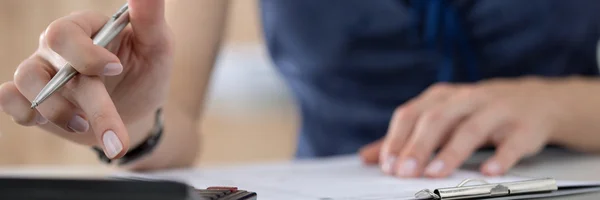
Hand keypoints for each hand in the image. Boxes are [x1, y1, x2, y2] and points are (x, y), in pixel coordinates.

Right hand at [0, 0, 172, 158]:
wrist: (136, 109)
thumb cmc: (146, 71)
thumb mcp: (157, 45)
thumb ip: (149, 18)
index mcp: (86, 28)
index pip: (66, 32)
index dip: (85, 54)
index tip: (116, 68)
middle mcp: (58, 47)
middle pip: (51, 65)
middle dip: (87, 101)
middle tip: (114, 134)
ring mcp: (43, 71)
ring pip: (26, 81)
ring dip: (56, 111)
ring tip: (84, 126)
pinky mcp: (33, 98)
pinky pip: (9, 99)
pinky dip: (22, 113)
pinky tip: (45, 122)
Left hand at [360, 77, 574, 177]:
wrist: (536, 100)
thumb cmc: (477, 111)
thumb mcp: (440, 117)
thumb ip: (405, 137)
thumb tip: (368, 157)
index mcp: (442, 97)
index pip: (412, 114)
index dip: (396, 139)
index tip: (386, 164)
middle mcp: (467, 99)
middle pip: (437, 120)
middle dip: (417, 146)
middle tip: (403, 172)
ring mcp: (497, 111)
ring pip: (471, 129)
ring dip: (451, 152)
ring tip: (435, 173)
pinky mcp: (524, 127)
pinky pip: (512, 143)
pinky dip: (501, 157)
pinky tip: (488, 172)